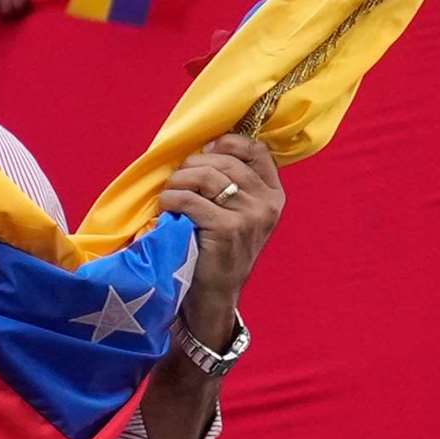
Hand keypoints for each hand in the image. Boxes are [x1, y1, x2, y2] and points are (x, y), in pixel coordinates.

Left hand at [157, 134, 283, 326]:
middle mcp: (267, 204)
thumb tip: (204, 146)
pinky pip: (191, 200)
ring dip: (179, 181)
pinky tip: (166, 208)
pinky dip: (171, 199)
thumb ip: (232, 183)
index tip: (205, 151)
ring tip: (169, 194)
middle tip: (177, 178)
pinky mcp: (228, 230)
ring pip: (207, 176)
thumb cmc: (218, 249)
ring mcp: (250, 217)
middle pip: (225, 161)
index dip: (227, 143)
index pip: (257, 150)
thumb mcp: (237, 213)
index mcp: (273, 195)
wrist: (215, 296)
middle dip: (193, 164)